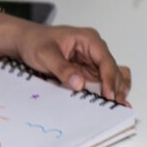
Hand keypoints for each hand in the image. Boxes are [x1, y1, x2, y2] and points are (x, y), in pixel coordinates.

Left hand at [14, 22, 130, 103]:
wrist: (27, 42)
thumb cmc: (36, 42)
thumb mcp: (45, 54)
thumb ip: (62, 68)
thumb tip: (79, 84)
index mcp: (88, 40)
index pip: (105, 60)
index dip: (110, 78)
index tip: (109, 95)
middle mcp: (94, 50)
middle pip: (113, 70)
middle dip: (116, 87)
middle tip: (116, 106)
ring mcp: (92, 62)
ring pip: (113, 76)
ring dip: (116, 90)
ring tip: (119, 107)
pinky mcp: (88, 73)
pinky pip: (103, 81)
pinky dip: (109, 91)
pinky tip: (111, 102)